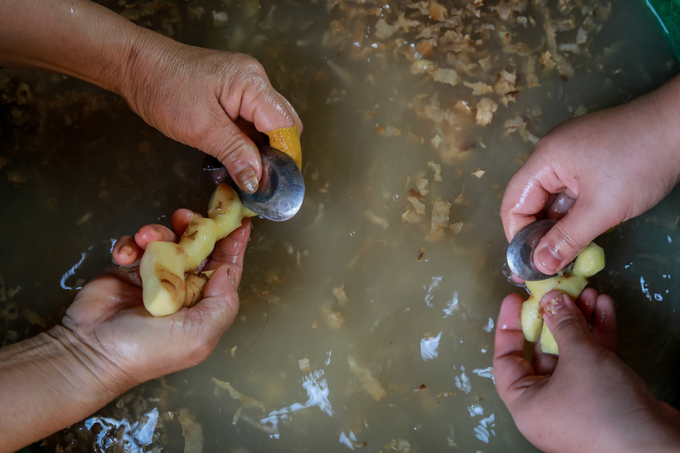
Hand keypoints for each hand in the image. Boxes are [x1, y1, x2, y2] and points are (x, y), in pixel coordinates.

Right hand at [64, 209, 250, 385]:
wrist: (91, 351)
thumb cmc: (148, 350)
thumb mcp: (199, 334)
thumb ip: (222, 303)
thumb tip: (228, 272)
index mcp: (203, 304)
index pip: (225, 268)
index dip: (233, 244)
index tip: (239, 220)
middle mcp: (182, 289)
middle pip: (198, 248)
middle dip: (195, 228)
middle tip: (185, 217)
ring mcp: (154, 278)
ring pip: (166, 241)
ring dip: (157, 233)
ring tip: (145, 237)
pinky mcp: (127, 270)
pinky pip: (135, 245)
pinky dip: (130, 244)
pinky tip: (124, 255)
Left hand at [119, 33, 302, 192]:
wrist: (133, 63)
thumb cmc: (162, 88)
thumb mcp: (199, 128)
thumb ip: (235, 153)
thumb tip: (258, 181)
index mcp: (252, 84)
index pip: (286, 126)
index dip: (285, 158)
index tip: (277, 186)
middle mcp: (255, 82)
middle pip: (282, 126)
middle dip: (276, 156)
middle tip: (262, 184)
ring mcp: (244, 87)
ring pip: (266, 127)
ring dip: (260, 152)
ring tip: (247, 176)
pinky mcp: (231, 94)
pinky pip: (250, 122)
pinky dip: (246, 143)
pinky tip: (235, 160)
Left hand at [493, 289, 679, 452]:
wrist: (655, 448)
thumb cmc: (605, 412)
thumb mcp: (579, 358)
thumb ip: (564, 324)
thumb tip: (552, 299)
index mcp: (525, 404)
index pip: (506, 358)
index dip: (510, 325)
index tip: (516, 300)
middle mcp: (546, 406)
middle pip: (542, 352)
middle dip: (554, 319)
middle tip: (559, 292)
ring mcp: (575, 403)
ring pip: (571, 354)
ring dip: (580, 322)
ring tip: (588, 294)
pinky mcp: (603, 400)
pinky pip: (593, 363)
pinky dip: (598, 336)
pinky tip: (604, 309)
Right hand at [500, 74, 679, 274]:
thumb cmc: (640, 162)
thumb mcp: (602, 209)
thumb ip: (567, 239)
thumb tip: (539, 265)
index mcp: (545, 159)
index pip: (514, 202)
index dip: (518, 236)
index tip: (530, 263)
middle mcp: (552, 155)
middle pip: (530, 200)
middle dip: (537, 234)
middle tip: (547, 265)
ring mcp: (572, 156)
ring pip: (552, 199)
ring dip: (557, 226)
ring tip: (565, 255)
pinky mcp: (591, 159)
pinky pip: (571, 192)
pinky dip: (573, 214)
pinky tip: (582, 234)